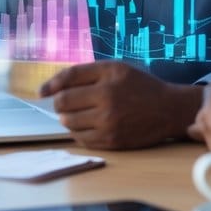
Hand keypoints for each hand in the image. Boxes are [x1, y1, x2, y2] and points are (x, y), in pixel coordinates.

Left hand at [38, 61, 192, 149]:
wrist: (168, 110)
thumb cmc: (139, 85)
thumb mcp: (114, 68)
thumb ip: (83, 73)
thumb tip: (50, 88)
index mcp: (107, 80)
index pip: (67, 82)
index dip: (51, 85)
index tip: (41, 92)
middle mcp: (107, 102)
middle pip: (64, 104)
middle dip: (60, 103)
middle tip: (68, 102)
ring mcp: (109, 125)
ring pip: (69, 123)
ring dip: (68, 118)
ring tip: (79, 113)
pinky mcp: (112, 142)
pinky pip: (81, 139)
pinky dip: (78, 132)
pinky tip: (88, 124)